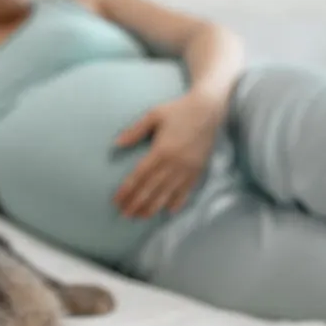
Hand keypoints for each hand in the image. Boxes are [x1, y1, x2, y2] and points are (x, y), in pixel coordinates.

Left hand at [113, 92, 223, 217]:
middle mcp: (174, 163)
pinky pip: (186, 191)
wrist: (208, 109)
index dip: (127, 190)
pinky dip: (177, 202)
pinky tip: (168, 211)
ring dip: (153, 207)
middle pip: (151, 189)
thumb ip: (135, 131)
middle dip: (136, 203)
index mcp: (161, 150)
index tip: (116, 200)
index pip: (139, 176)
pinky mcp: (198, 170)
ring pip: (167, 194)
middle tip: (125, 214)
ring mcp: (187, 169)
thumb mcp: (154, 115)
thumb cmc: (179, 110)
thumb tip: (116, 143)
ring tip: (141, 216)